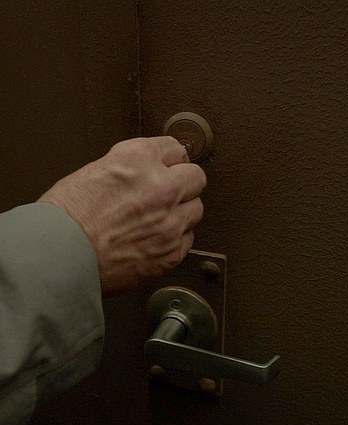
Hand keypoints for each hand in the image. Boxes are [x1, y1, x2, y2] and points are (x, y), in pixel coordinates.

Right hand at [38, 136, 206, 296]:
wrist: (58, 259)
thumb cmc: (63, 220)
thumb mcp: (93, 172)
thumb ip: (129, 168)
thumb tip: (145, 171)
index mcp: (136, 159)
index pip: (174, 148)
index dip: (169, 159)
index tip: (169, 165)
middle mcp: (160, 187)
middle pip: (196, 177)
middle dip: (183, 183)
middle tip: (168, 192)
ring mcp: (170, 221)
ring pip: (195, 209)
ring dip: (181, 212)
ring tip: (155, 219)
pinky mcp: (172, 251)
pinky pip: (187, 238)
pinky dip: (174, 239)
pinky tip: (153, 239)